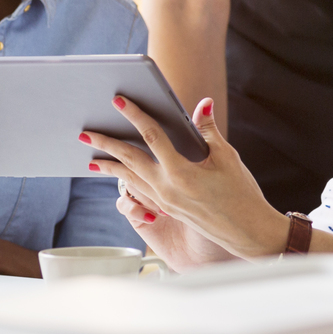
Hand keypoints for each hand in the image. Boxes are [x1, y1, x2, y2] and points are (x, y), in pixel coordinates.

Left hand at [83, 97, 289, 258]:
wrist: (248, 232)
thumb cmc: (241, 194)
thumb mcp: (227, 158)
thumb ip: (208, 130)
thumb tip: (202, 103)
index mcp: (182, 173)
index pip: (152, 137)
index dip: (135, 115)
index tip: (118, 101)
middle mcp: (167, 189)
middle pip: (129, 161)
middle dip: (105, 145)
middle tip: (85, 133)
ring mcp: (164, 202)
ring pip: (130, 180)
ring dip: (110, 166)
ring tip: (92, 157)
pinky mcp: (167, 209)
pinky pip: (139, 191)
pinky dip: (126, 180)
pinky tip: (118, 174)